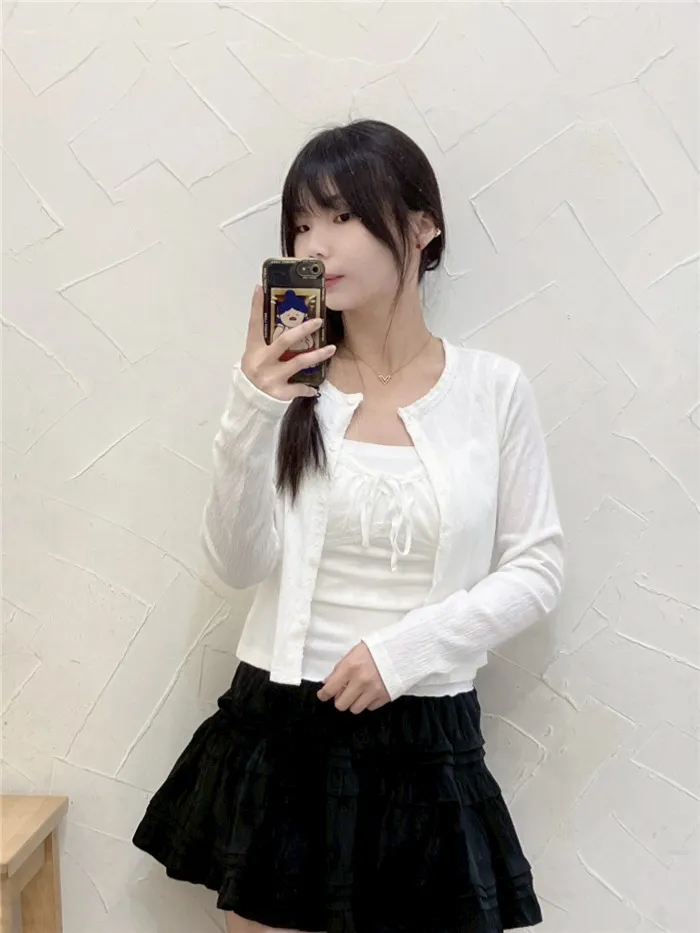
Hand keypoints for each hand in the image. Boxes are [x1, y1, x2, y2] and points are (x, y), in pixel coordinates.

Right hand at [241, 285, 335, 400]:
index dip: (256, 306)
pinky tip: (314, 388)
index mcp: (254, 349)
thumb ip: (265, 339)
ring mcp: (271, 377)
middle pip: (284, 341)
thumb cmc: (255, 372)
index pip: (254, 324)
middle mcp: (262, 361)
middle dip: (303, 330)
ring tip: (331, 348)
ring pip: (299, 362)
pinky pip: (299, 388)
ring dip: (317, 355)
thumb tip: (279, 317)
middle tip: (319, 321)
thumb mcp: (254, 354)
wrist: (249, 401)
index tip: (260, 288)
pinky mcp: (279, 393)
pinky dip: (307, 388)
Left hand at [317, 643, 391, 713]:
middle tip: (344, 692)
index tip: (323, 696)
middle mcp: (360, 682)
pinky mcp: (384, 697)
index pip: (330, 689)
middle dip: (341, 699)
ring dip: (354, 702)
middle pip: (341, 704)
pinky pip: (370, 707)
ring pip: (355, 709)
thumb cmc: (376, 649)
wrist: (401, 650)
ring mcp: (373, 691)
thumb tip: (328, 683)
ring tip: (359, 691)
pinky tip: (371, 691)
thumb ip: (340, 668)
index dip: (323, 695)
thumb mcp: (354, 653)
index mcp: (350, 667)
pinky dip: (368, 702)